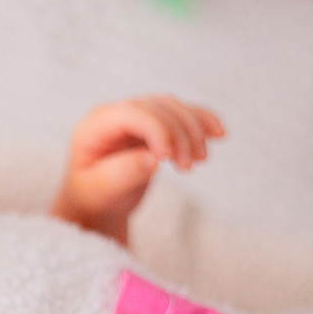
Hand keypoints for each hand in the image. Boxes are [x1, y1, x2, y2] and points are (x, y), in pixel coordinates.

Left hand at [51, 96, 224, 243]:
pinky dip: (201, 121)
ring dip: (194, 130)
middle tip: (188, 167)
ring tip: (200, 160)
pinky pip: (180, 115)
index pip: (133, 113)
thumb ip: (122, 174)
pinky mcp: (152, 125)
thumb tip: (153, 159)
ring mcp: (134, 118)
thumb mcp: (100, 192)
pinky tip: (219, 134)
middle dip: (180, 134)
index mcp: (94, 127)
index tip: (169, 158)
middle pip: (157, 108)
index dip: (158, 129)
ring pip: (173, 108)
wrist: (95, 205)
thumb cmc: (92, 199)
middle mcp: (114, 116)